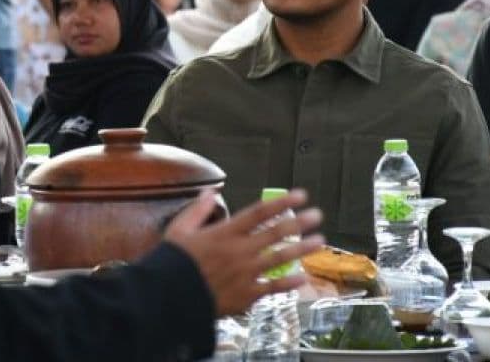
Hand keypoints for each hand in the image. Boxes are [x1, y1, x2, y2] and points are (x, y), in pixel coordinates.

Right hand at [165, 189, 324, 316]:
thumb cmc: (173, 262)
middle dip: (299, 222)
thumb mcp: (179, 229)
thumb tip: (210, 191)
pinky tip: (302, 277)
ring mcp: (246, 273)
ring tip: (319, 241)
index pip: (259, 213)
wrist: (170, 297)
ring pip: (280, 258)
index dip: (281, 203)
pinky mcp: (247, 294)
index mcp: (224, 232)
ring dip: (301, 249)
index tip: (300, 195)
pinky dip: (289, 282)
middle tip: (317, 215)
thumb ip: (198, 209)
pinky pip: (272, 287)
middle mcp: (240, 250)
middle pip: (275, 233)